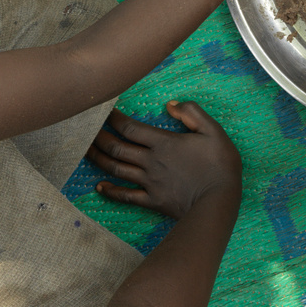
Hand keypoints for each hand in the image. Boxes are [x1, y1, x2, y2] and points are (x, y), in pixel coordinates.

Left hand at [88, 102, 241, 218]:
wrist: (219, 202)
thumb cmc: (220, 165)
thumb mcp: (214, 131)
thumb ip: (192, 113)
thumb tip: (171, 105)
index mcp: (164, 143)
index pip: (130, 127)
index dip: (114, 118)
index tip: (103, 111)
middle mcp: (151, 161)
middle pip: (117, 147)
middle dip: (99, 137)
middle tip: (85, 129)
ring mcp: (149, 182)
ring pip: (116, 169)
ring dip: (99, 159)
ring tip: (85, 150)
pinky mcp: (152, 200)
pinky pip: (125, 196)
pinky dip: (110, 191)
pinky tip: (99, 187)